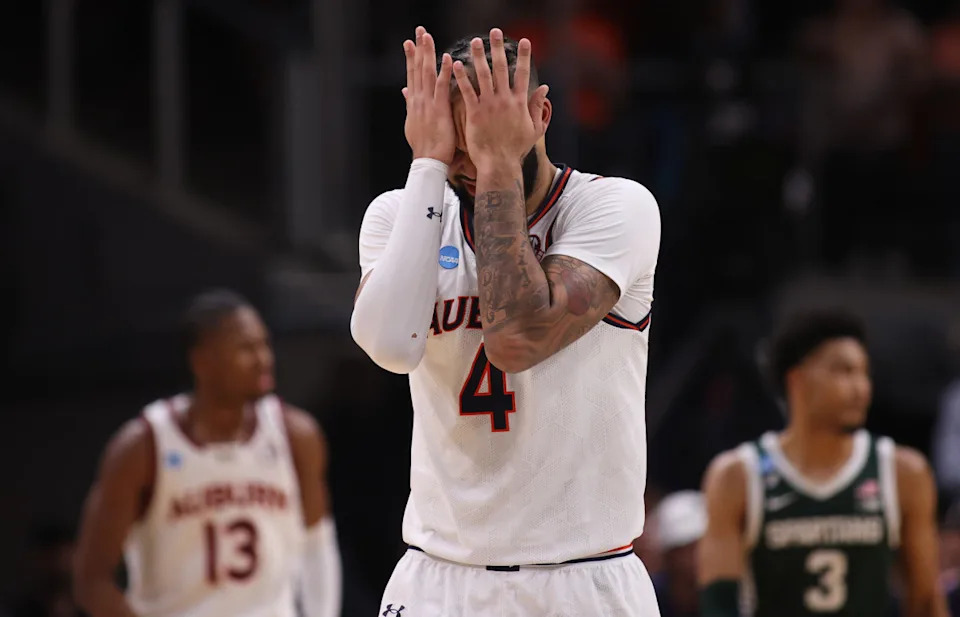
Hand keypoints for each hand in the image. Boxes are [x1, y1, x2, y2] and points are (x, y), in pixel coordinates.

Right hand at [403, 26, 455, 164]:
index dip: (410, 58)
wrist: (427, 161)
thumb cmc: (425, 146)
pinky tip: (447, 58)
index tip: (409, 42)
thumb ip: (411, 105)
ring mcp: (428, 104)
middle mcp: (418, 100)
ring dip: (427, 54)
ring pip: (426, 74)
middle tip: (419, 31)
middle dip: (418, 49)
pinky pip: (442, 87)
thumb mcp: (414, 123)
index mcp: (414, 103)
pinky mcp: (439, 110)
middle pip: (417, 69)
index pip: (411, 75)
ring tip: (427, 37)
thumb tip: (405, 93)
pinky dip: (444, 72)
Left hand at [452, 28, 548, 170]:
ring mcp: (489, 105)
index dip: (524, 56)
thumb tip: (544, 88)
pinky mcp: (474, 113)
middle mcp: (505, 100)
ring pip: (483, 75)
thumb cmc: (516, 149)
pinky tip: (456, 64)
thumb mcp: (534, 129)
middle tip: (496, 32)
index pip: (522, 74)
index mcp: (519, 102)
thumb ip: (537, 107)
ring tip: (475, 41)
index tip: (524, 41)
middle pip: (502, 68)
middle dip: (499, 48)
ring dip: (479, 56)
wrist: (499, 164)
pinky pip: (467, 91)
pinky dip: (462, 77)